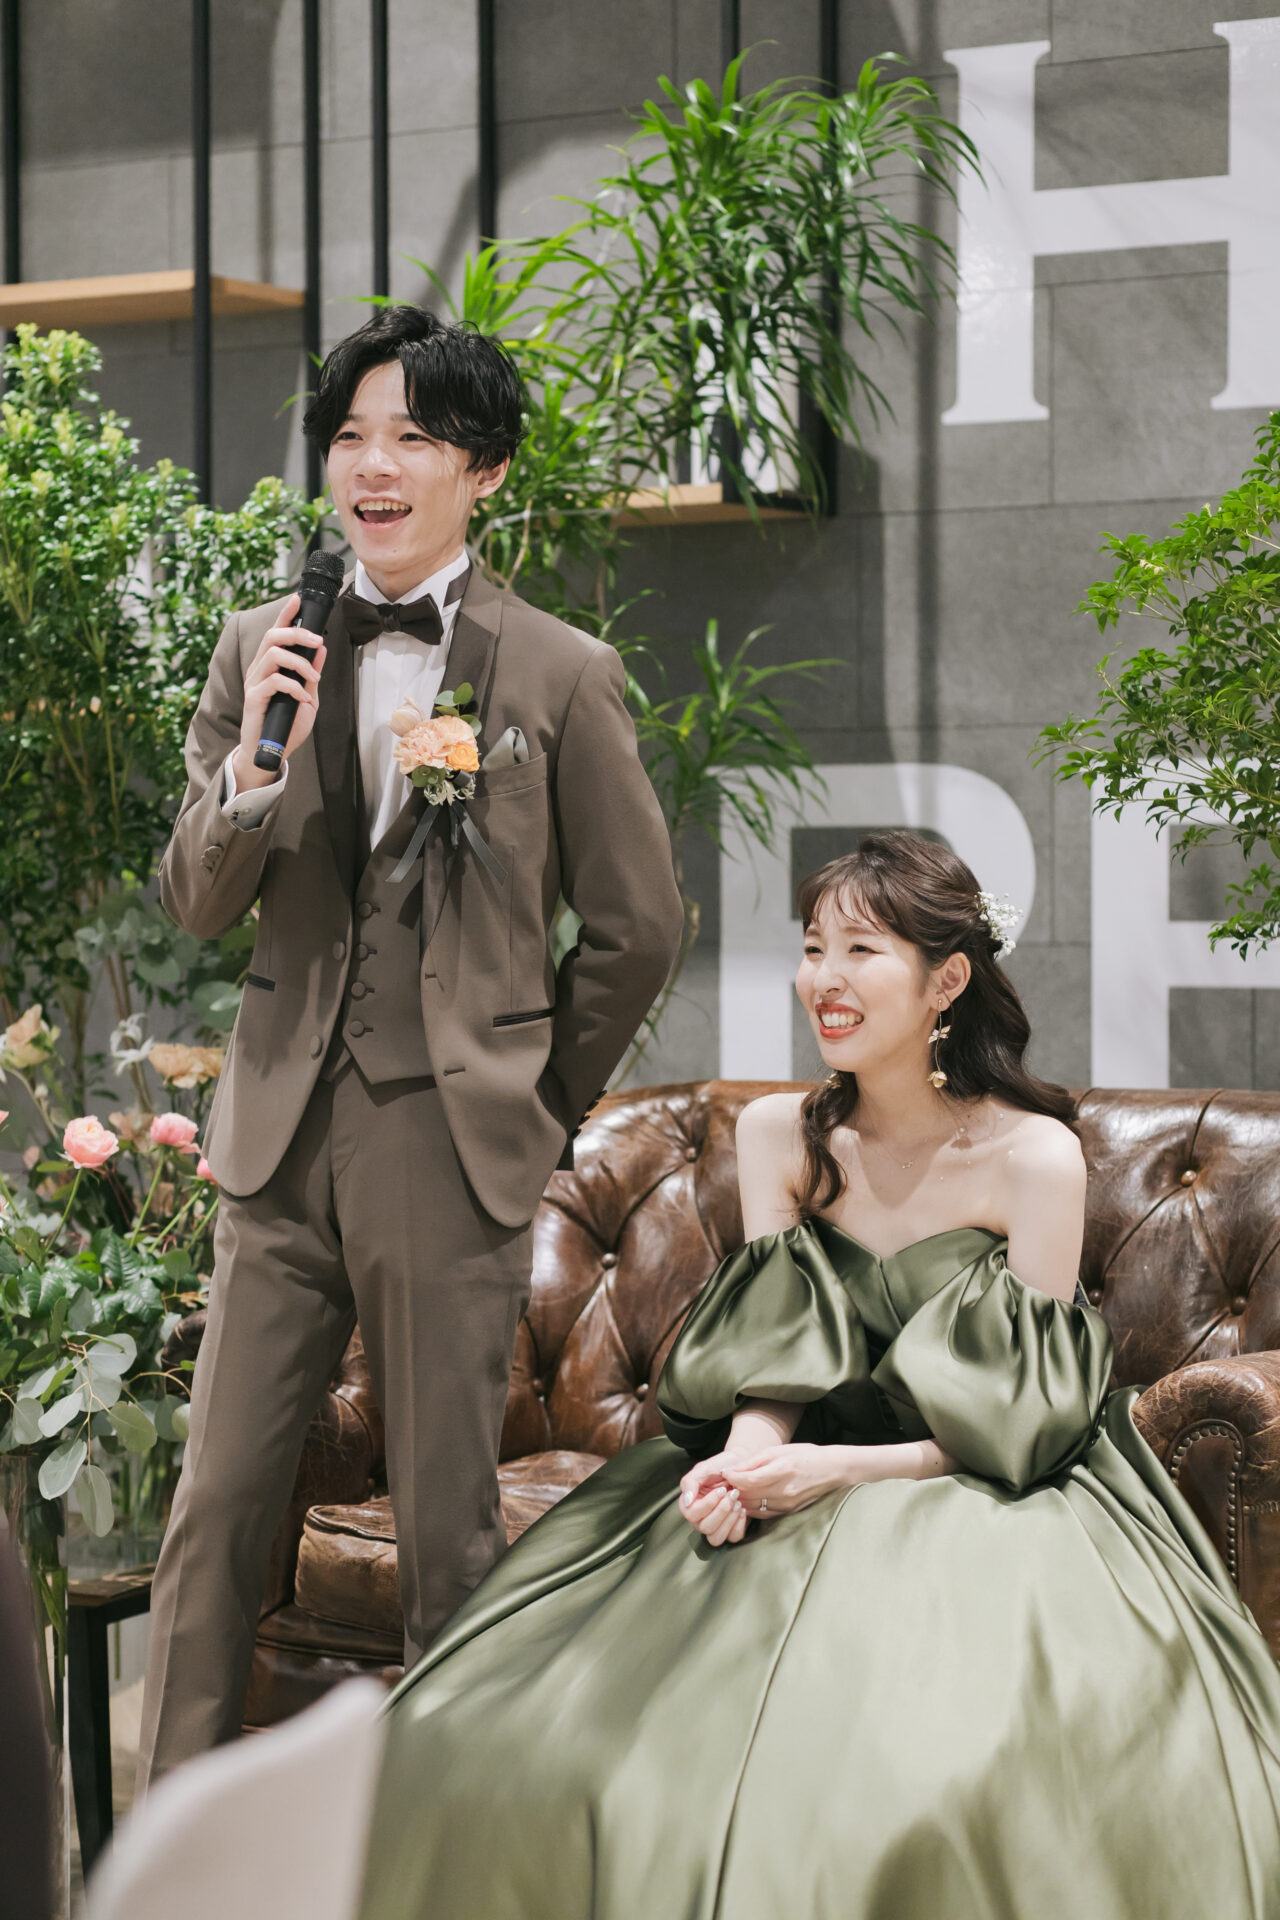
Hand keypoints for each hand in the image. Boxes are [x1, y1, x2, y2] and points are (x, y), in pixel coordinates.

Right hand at [232, 594, 327, 790]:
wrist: (270, 752)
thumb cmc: (286, 724)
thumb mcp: (307, 696)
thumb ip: (311, 673)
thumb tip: (321, 649)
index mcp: (271, 665)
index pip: (276, 633)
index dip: (286, 614)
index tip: (297, 599)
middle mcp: (259, 669)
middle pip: (272, 636)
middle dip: (297, 633)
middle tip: (318, 641)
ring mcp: (254, 683)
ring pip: (274, 655)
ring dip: (300, 663)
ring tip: (313, 678)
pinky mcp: (253, 699)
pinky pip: (274, 682)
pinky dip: (295, 687)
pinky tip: (304, 699)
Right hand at [677, 1451, 750, 1548]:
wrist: (740, 1466)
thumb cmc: (720, 1467)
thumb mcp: (703, 1469)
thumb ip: (690, 1483)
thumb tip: (687, 1501)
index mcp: (690, 1504)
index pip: (692, 1515)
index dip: (707, 1504)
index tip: (720, 1491)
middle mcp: (700, 1518)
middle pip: (705, 1528)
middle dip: (721, 1511)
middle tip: (732, 1494)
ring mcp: (715, 1525)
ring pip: (716, 1538)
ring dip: (729, 1521)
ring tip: (737, 1503)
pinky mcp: (730, 1528)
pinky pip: (732, 1537)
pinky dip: (739, 1525)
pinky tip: (742, 1510)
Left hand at [721, 1444, 849, 1517]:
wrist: (831, 1471)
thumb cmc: (805, 1455)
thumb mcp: (778, 1450)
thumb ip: (754, 1461)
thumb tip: (732, 1470)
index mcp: (782, 1471)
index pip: (749, 1481)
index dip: (733, 1478)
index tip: (725, 1473)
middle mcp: (784, 1491)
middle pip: (748, 1495)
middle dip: (733, 1489)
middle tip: (724, 1482)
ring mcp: (786, 1505)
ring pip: (752, 1507)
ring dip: (740, 1499)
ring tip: (733, 1489)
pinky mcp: (787, 1512)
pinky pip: (762, 1513)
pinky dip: (751, 1507)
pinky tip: (747, 1498)